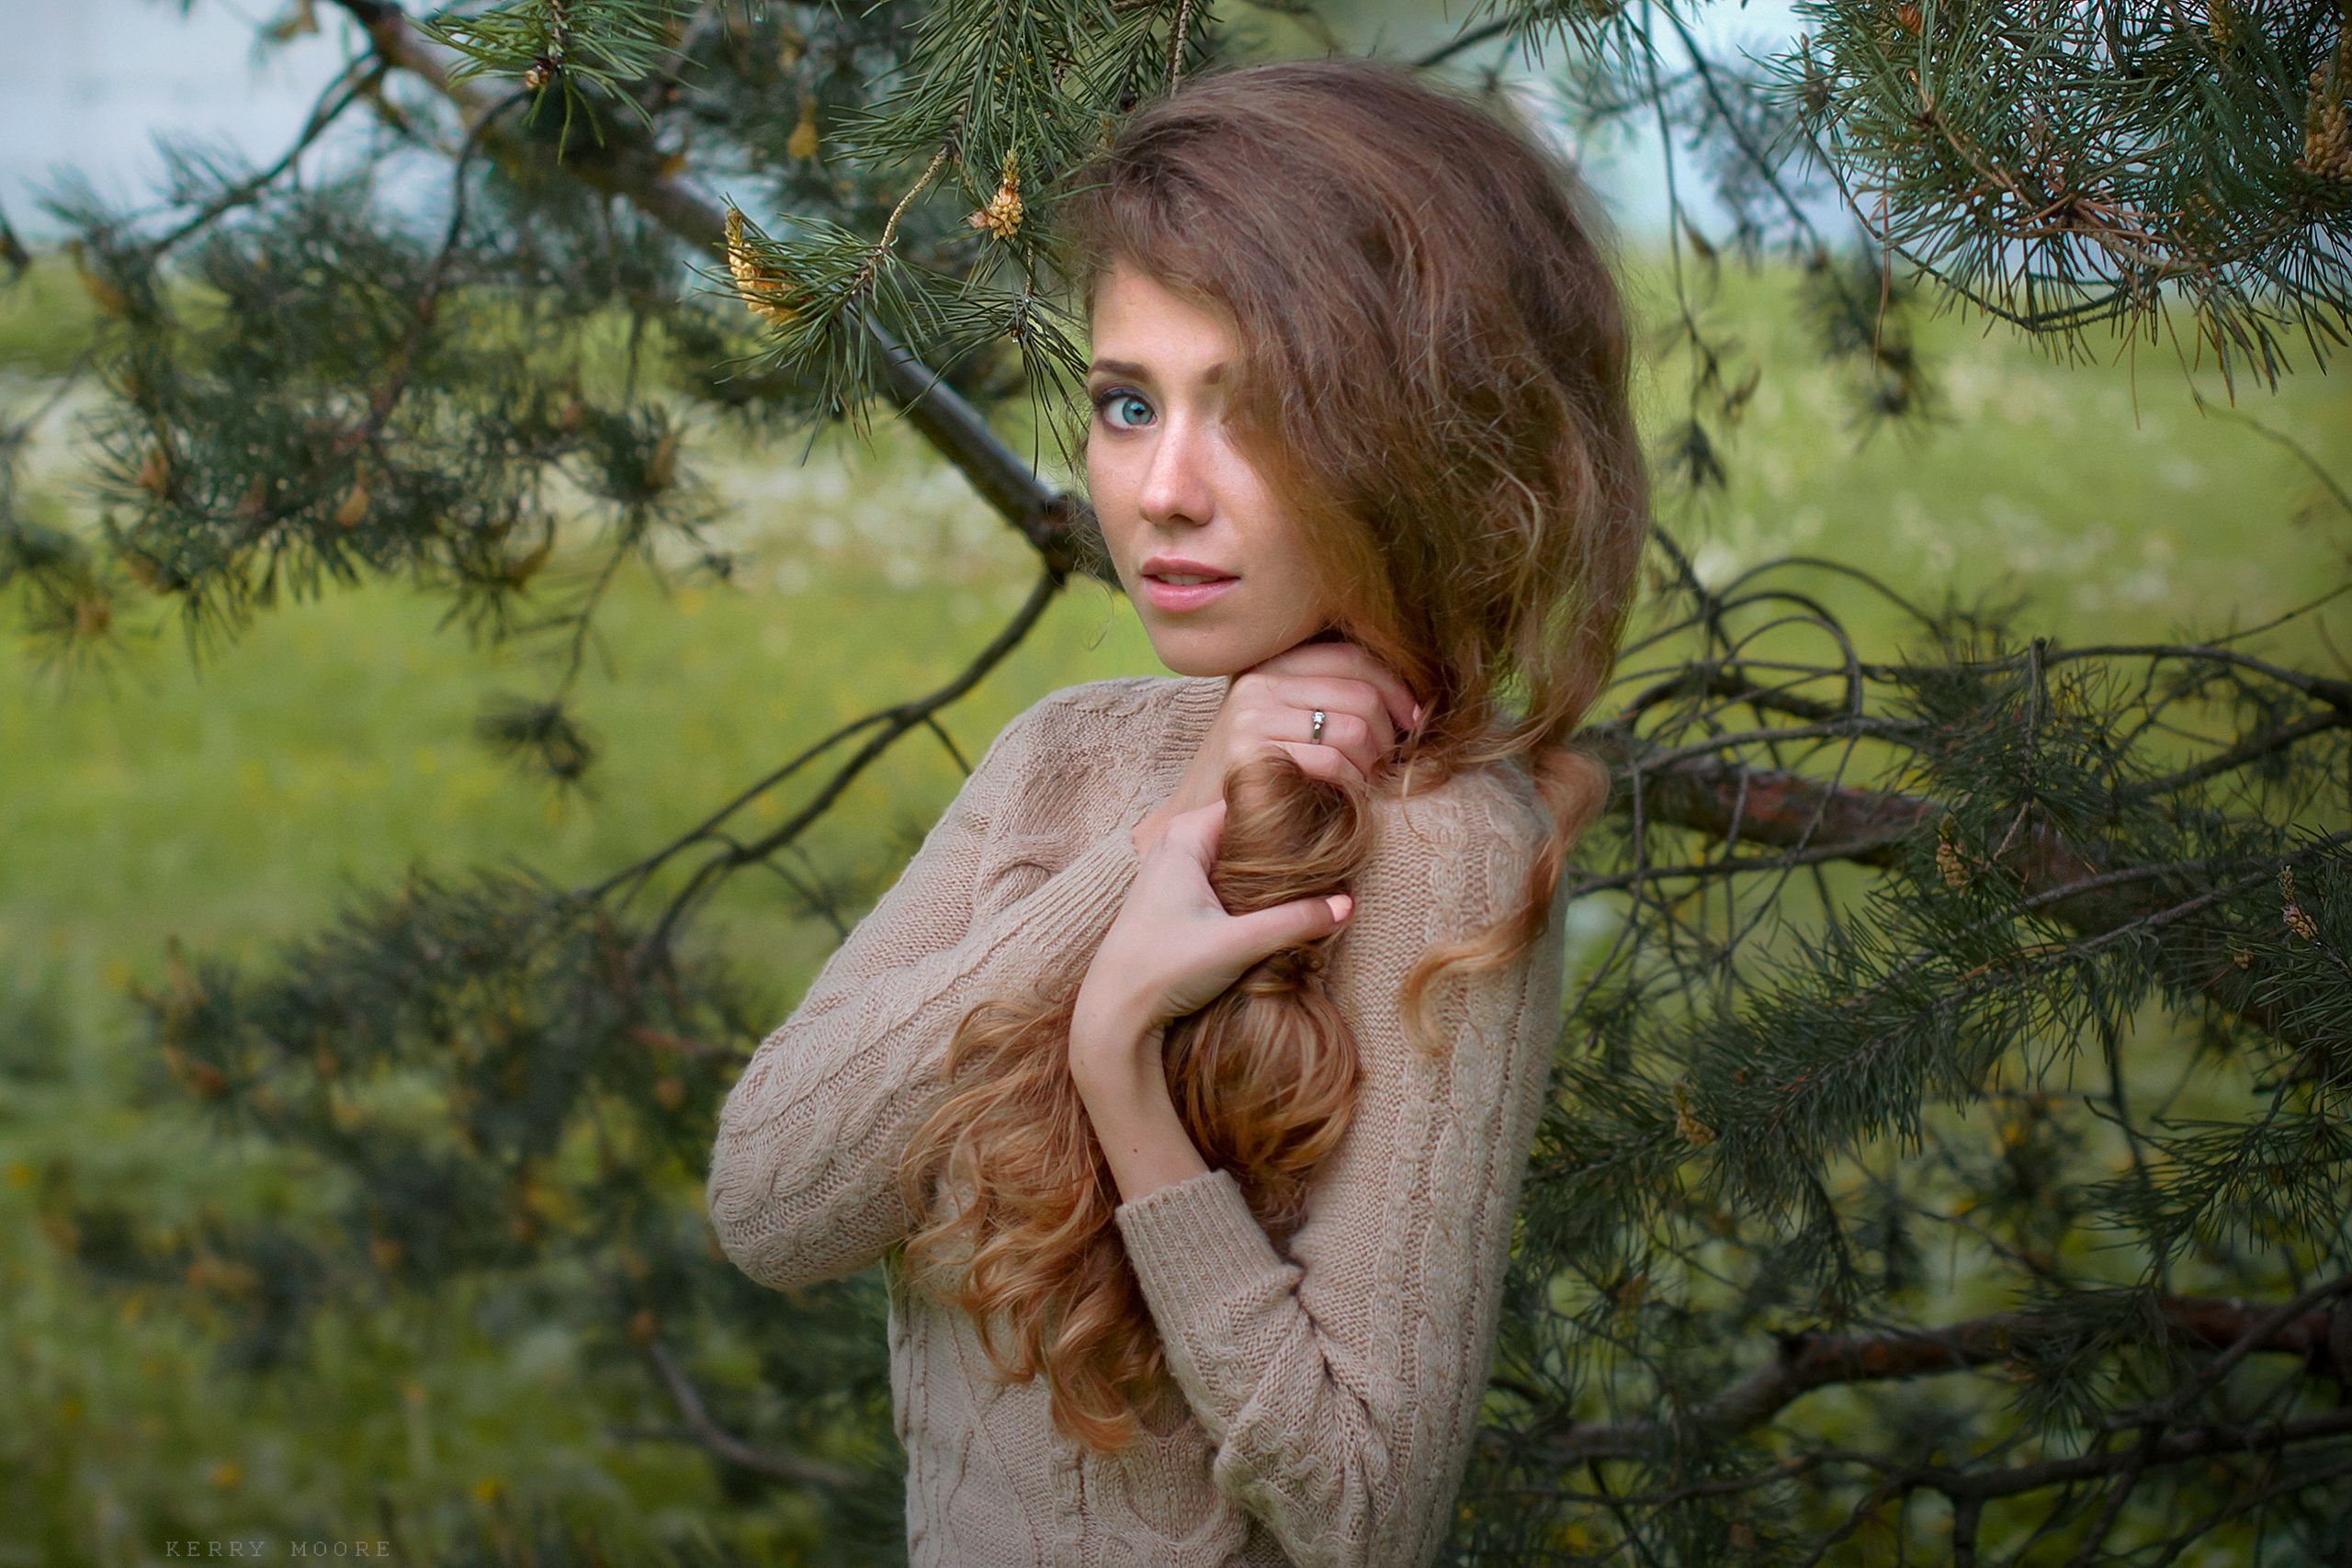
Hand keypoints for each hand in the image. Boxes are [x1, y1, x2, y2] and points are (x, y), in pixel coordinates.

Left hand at [1077, 798, 1353, 1068]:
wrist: (1114, 1012)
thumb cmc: (1163, 970)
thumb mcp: (1238, 944)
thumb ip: (1295, 921)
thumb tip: (1348, 905)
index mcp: (1185, 834)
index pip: (1251, 800)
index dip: (1291, 808)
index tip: (1330, 820)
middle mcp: (1176, 843)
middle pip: (1246, 827)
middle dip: (1286, 840)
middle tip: (1330, 854)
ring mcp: (1173, 870)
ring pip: (1235, 854)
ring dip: (1269, 867)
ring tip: (1313, 877)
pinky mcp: (1175, 898)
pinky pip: (1223, 875)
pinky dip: (1250, 884)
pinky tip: (1276, 902)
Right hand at [1131, 638, 1423, 857]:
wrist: (1200, 817)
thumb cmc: (1262, 772)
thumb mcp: (1293, 721)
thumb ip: (1333, 698)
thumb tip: (1413, 701)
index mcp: (1272, 665)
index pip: (1353, 657)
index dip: (1396, 687)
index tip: (1414, 720)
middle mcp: (1259, 683)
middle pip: (1360, 693)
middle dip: (1389, 733)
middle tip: (1389, 761)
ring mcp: (1251, 716)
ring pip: (1353, 728)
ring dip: (1373, 761)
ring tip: (1367, 777)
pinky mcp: (1250, 754)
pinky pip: (1330, 760)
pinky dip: (1353, 781)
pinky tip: (1350, 792)